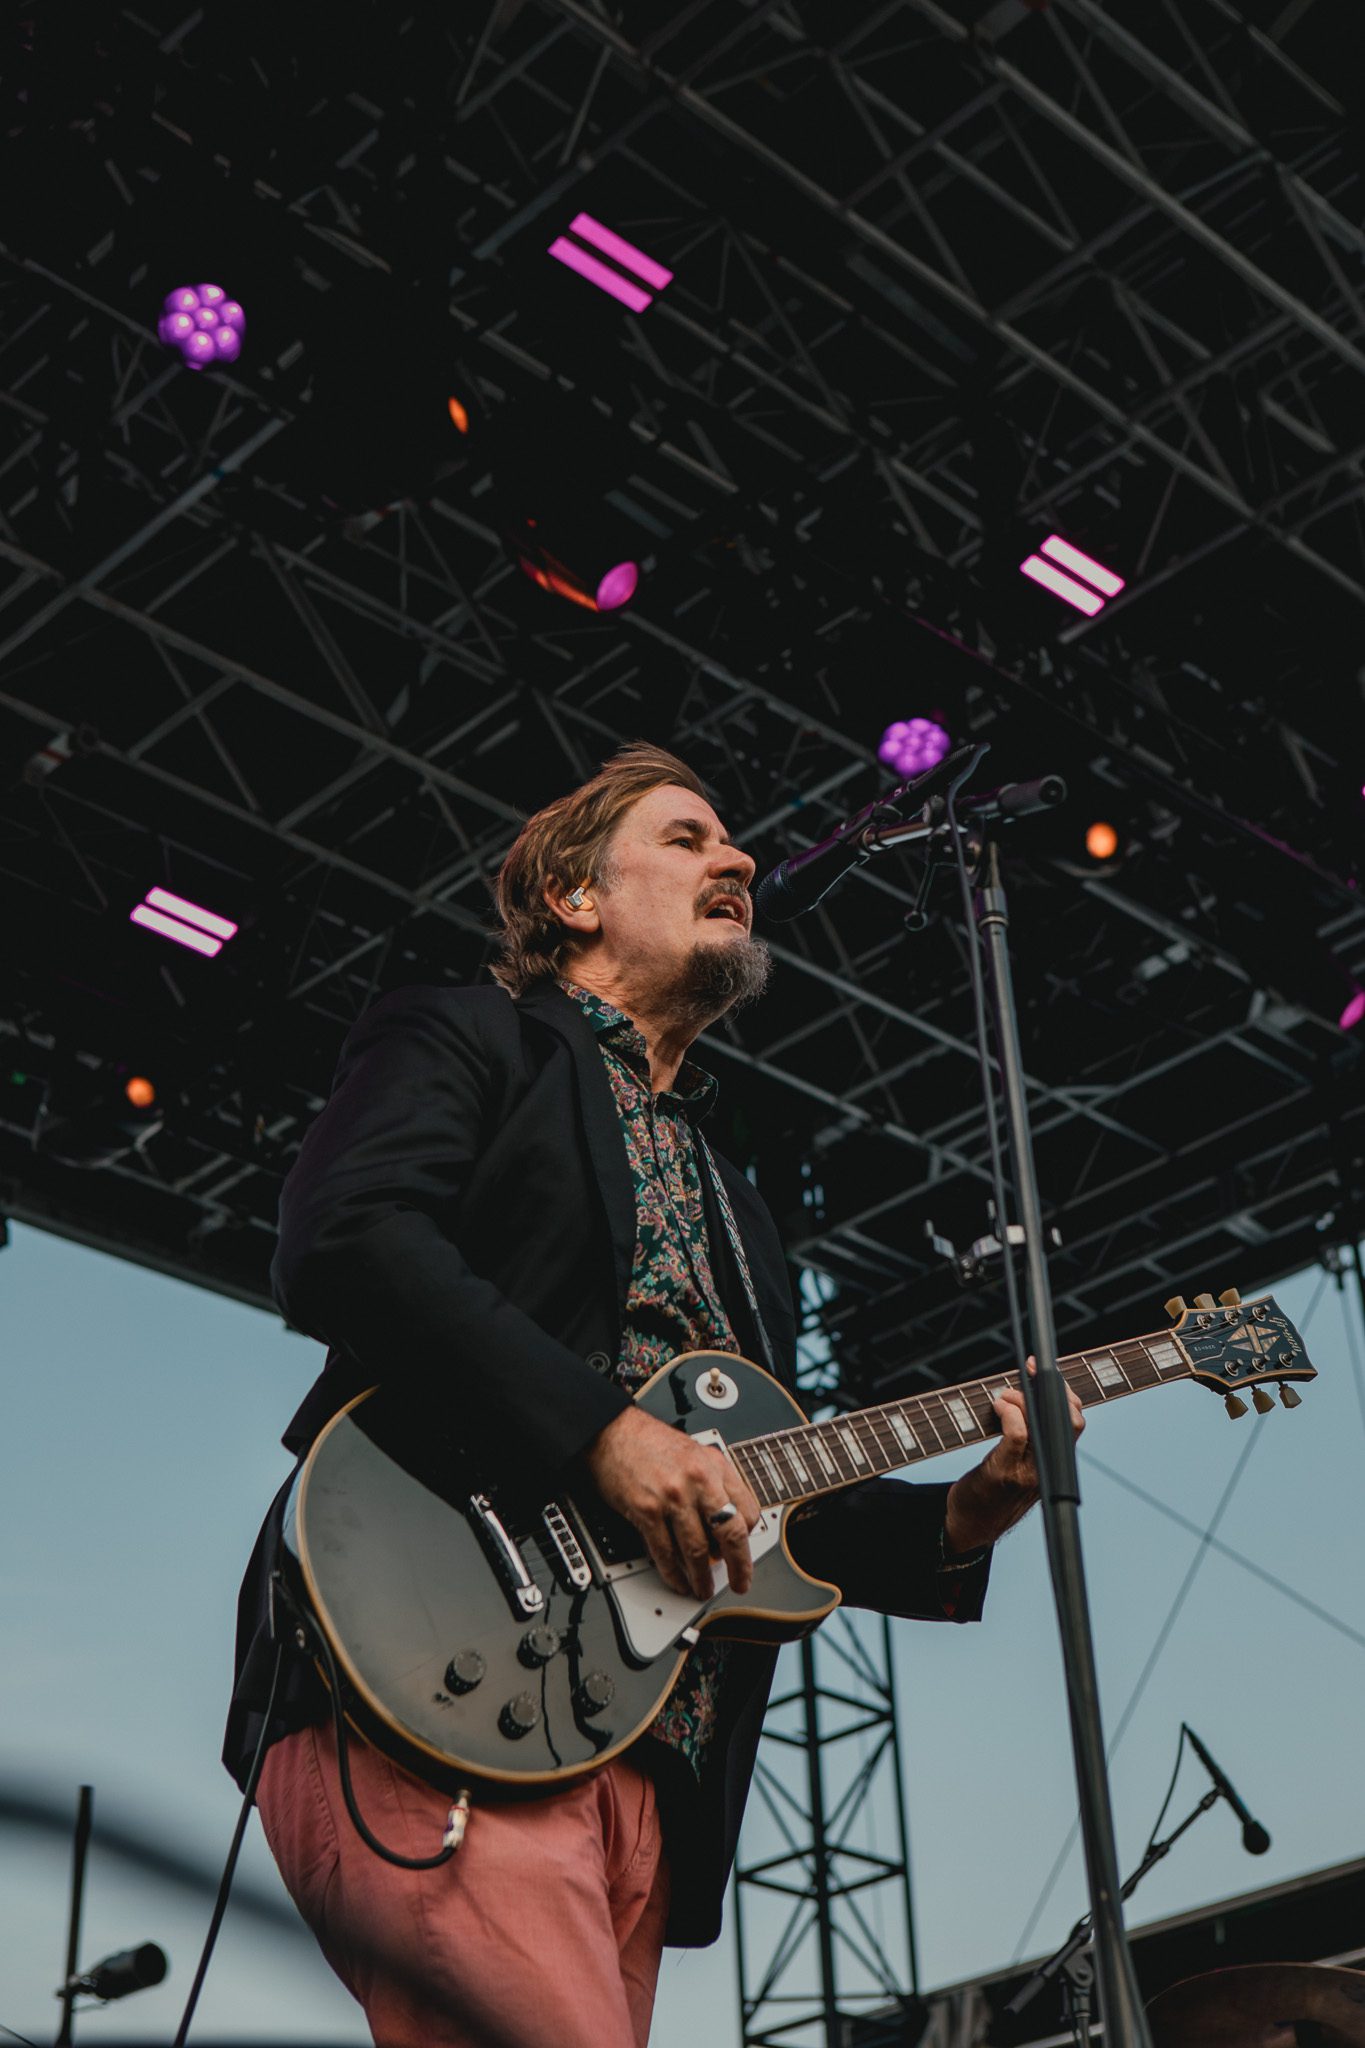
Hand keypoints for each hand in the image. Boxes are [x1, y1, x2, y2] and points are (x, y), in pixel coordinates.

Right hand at [583, 1403, 761, 1600]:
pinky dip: (673, 1573)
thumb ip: (713, 1483)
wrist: (610, 1431)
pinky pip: (664, 1552)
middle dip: (738, 1566)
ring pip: (697, 1550)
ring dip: (702, 1576)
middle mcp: (698, 1480)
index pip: (746, 1511)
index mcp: (714, 1465)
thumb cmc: (649, 1442)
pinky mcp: (646, 1510)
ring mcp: (672, 1497)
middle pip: (729, 1533)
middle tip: (739, 1583)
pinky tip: (677, 1580)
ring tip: (703, 1588)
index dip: (747, 1538)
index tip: (745, 1552)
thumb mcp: (694, 1452)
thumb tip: (723, 1522)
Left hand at [987, 1356, 1084, 1493]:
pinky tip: (997, 1406)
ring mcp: (1028, 1472)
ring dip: (1022, 1398)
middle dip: (1051, 1388)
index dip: (1066, 1393)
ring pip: (1042, 1423)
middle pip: (1069, 1420)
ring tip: (1005, 1395)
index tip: (1046, 1370)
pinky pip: (1016, 1434)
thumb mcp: (1020, 1465)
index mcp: (1055, 1464)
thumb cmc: (992, 1490)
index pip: (1075, 1423)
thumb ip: (1029, 1438)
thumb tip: (1025, 1397)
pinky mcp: (1005, 1472)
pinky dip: (1009, 1412)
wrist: (971, 1527)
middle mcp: (1048, 1468)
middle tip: (1029, 1372)